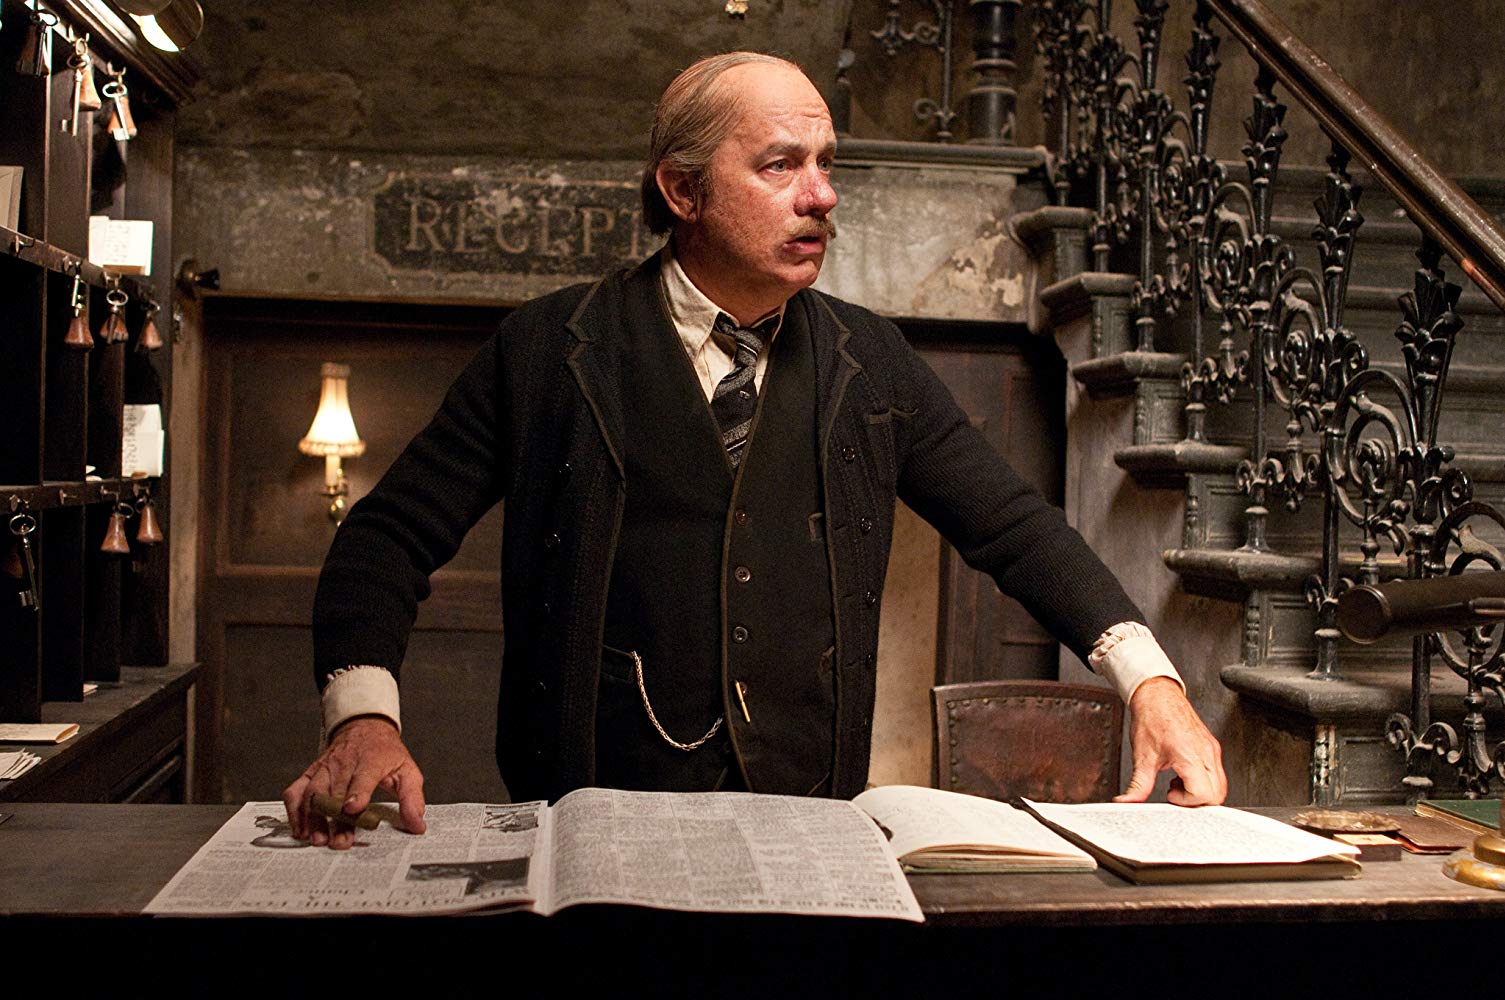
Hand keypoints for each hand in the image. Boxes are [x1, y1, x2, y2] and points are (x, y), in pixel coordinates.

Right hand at [282, 716, 426, 848]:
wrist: (364, 728)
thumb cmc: (386, 753)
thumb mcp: (407, 771)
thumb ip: (413, 799)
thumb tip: (417, 825)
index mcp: (371, 760)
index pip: (363, 777)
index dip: (357, 793)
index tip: (354, 809)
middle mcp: (344, 763)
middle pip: (336, 792)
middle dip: (336, 819)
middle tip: (339, 842)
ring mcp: (325, 768)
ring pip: (313, 793)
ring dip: (313, 818)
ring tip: (318, 839)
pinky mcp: (311, 773)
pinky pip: (295, 791)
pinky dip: (294, 810)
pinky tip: (301, 829)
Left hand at [1114, 677, 1225, 805]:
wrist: (1158, 696)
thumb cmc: (1152, 719)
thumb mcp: (1142, 757)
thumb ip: (1137, 785)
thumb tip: (1128, 801)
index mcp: (1191, 756)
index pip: (1204, 794)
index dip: (1187, 801)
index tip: (1170, 794)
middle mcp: (1207, 754)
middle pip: (1217, 795)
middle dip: (1196, 801)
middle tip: (1176, 794)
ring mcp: (1212, 750)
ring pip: (1220, 786)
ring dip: (1200, 792)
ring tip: (1178, 784)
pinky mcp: (1211, 747)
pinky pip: (1216, 773)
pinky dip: (1202, 782)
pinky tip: (1183, 775)